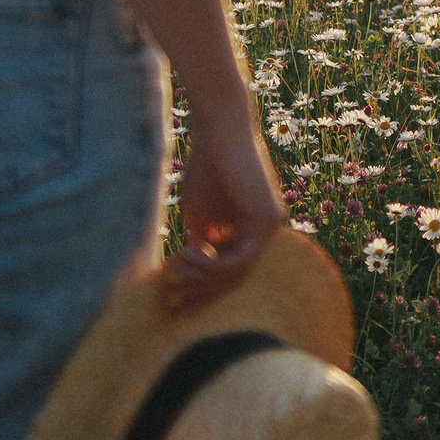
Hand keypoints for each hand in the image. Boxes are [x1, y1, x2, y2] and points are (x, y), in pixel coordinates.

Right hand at [159, 119, 286, 314]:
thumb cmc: (205, 170)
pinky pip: (241, 260)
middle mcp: (265, 231)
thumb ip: (202, 247)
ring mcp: (270, 227)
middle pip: (234, 278)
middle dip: (199, 293)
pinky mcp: (266, 220)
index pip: (228, 272)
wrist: (218, 136)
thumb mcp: (200, 219)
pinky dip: (213, 265)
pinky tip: (191, 256)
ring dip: (202, 279)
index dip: (200, 290)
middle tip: (169, 303)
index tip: (171, 301)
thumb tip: (192, 279)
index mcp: (249, 230)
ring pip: (237, 273)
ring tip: (177, 272)